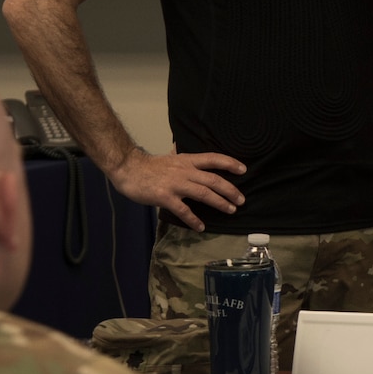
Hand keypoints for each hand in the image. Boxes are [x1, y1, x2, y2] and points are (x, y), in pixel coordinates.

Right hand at [107, 149, 245, 230]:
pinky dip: (194, 220)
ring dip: (220, 203)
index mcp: (187, 160)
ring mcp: (175, 184)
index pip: (213, 159)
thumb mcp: (170, 156)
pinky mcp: (165, 197)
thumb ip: (179, 155)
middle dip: (230, 190)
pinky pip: (183, 210)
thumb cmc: (149, 165)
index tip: (243, 169)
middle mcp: (185, 171)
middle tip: (241, 200)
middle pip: (213, 180)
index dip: (230, 163)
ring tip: (231, 210)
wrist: (128, 169)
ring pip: (204, 193)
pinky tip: (201, 227)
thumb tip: (180, 146)